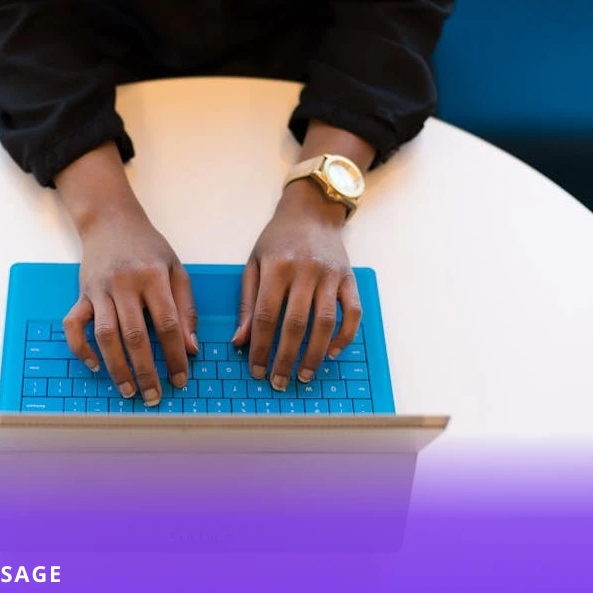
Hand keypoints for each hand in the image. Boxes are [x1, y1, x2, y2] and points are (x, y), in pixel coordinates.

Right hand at [62, 207, 197, 405]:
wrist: (110, 219)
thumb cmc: (147, 247)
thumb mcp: (176, 269)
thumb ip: (186, 308)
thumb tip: (190, 348)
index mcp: (153, 277)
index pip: (168, 324)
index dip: (175, 355)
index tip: (180, 378)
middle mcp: (125, 284)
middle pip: (135, 335)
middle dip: (146, 370)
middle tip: (154, 396)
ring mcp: (99, 290)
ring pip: (105, 335)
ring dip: (116, 367)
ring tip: (128, 391)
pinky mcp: (81, 293)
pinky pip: (73, 325)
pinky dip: (80, 348)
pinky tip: (94, 366)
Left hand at [232, 179, 361, 390]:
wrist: (311, 211)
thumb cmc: (278, 239)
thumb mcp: (254, 263)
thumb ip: (247, 302)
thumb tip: (240, 341)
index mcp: (276, 267)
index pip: (266, 315)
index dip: (260, 347)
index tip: (256, 370)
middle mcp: (305, 271)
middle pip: (295, 324)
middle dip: (285, 357)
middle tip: (279, 381)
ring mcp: (330, 275)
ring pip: (325, 323)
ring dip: (315, 354)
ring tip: (304, 374)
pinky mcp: (349, 278)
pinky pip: (352, 312)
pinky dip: (345, 336)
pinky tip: (333, 352)